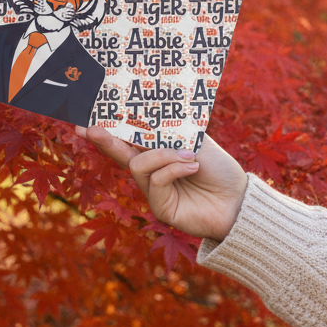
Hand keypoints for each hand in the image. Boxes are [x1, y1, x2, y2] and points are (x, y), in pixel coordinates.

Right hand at [76, 125, 248, 241]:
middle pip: (121, 153)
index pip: (130, 139)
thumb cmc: (220, 169)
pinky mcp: (160, 207)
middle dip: (105, 140)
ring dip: (163, 156)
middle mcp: (153, 171)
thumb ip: (172, 131)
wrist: (239, 199)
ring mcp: (154, 191)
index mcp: (160, 152)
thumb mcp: (195, 141)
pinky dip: (173, 169)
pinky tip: (192, 168)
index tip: (88, 119)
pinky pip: (155, 180)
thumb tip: (146, 119)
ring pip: (138, 165)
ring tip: (189, 156)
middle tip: (88, 128)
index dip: (111, 129)